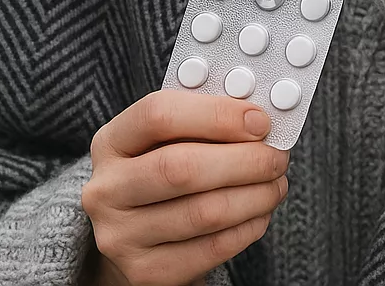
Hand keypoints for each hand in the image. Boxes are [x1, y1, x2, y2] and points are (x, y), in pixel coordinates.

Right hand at [80, 91, 288, 285]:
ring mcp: (120, 236)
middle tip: (277, 156)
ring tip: (276, 183)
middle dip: (245, 160)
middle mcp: (106, 190)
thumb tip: (261, 117)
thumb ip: (208, 119)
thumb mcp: (172, 136)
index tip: (259, 121)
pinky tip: (260, 212)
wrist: (137, 232)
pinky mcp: (145, 273)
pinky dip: (247, 228)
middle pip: (182, 168)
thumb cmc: (166, 168)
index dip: (217, 114)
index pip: (159, 114)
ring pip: (203, 212)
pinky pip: (210, 249)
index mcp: (113, 142)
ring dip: (256, 195)